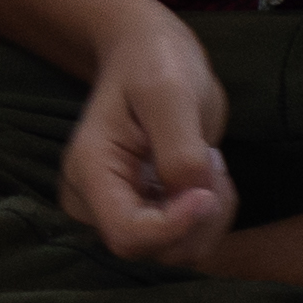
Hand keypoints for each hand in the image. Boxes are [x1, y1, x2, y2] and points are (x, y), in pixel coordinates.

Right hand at [58, 9, 240, 270]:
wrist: (150, 52)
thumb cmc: (154, 61)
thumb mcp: (169, 92)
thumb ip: (181, 151)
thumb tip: (194, 200)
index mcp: (89, 171)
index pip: (127, 236)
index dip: (175, 227)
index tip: (208, 191)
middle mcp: (97, 200)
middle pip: (156, 249)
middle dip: (200, 214)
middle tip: (209, 159)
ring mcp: (123, 208)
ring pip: (180, 249)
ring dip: (212, 212)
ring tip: (208, 159)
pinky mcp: (148, 212)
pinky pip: (190, 236)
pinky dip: (213, 212)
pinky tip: (206, 171)